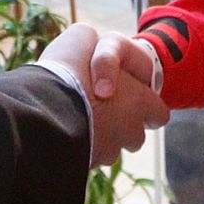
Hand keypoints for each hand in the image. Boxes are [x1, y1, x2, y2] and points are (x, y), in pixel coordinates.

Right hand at [39, 25, 170, 166]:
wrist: (44, 108)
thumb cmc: (70, 70)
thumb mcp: (82, 37)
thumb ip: (95, 46)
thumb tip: (92, 50)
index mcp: (140, 102)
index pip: (159, 113)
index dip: (147, 107)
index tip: (133, 103)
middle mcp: (130, 132)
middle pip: (134, 137)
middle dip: (120, 128)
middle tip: (100, 111)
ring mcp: (107, 153)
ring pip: (109, 150)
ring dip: (98, 140)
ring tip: (77, 123)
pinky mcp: (85, 166)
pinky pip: (86, 159)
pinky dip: (78, 149)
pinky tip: (62, 135)